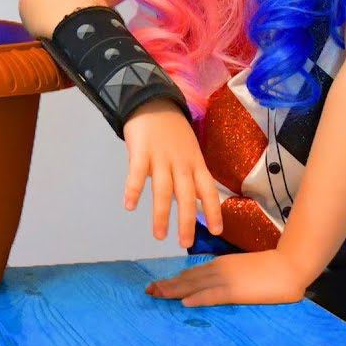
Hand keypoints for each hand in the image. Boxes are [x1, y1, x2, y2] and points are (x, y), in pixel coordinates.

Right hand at [122, 99, 223, 247]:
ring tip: (159, 235)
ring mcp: (161, 157)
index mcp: (195, 162)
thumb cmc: (171, 130)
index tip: (216, 231)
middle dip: (186, 222)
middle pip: (186, 196)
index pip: (208, 190)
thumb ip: (189, 174)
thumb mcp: (189, 150)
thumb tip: (190, 201)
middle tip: (185, 243)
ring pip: (163, 190)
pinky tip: (129, 206)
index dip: (213, 211)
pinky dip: (133, 190)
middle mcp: (181, 163)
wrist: (152, 101)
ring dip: (161, 215)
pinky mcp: (141, 152)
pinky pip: (137, 174)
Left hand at [145, 250, 310, 306]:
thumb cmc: (269, 268)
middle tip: (148, 291)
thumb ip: (227, 275)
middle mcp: (218, 269)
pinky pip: (213, 295)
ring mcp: (226, 279)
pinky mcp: (236, 290)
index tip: (158, 285)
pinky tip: (185, 302)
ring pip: (193, 286)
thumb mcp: (242, 270)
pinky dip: (197, 298)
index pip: (191, 273)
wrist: (289, 264)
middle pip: (187, 279)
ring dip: (173, 291)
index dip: (174, 280)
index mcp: (219, 264)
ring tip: (157, 295)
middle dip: (167, 285)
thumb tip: (215, 285)